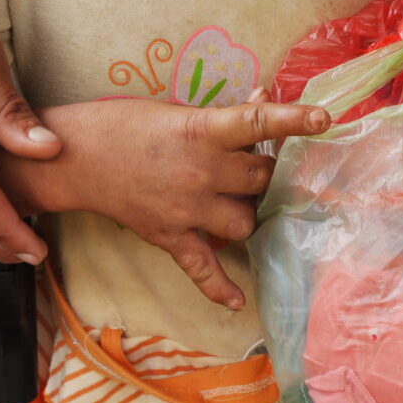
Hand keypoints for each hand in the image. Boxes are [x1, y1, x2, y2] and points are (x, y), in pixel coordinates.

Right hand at [0, 94, 329, 307]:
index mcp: (202, 132)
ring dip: (248, 212)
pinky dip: (220, 288)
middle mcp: (202, 173)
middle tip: (253, 166)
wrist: (76, 159)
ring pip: (245, 221)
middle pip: (261, 178)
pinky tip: (238, 302)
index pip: (259, 124)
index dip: (295, 119)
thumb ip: (220, 116)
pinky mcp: (170, 237)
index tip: (325, 118)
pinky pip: (201, 269)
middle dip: (264, 172)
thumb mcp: (173, 109)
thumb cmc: (122, 125)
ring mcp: (187, 210)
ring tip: (236, 202)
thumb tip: (262, 101)